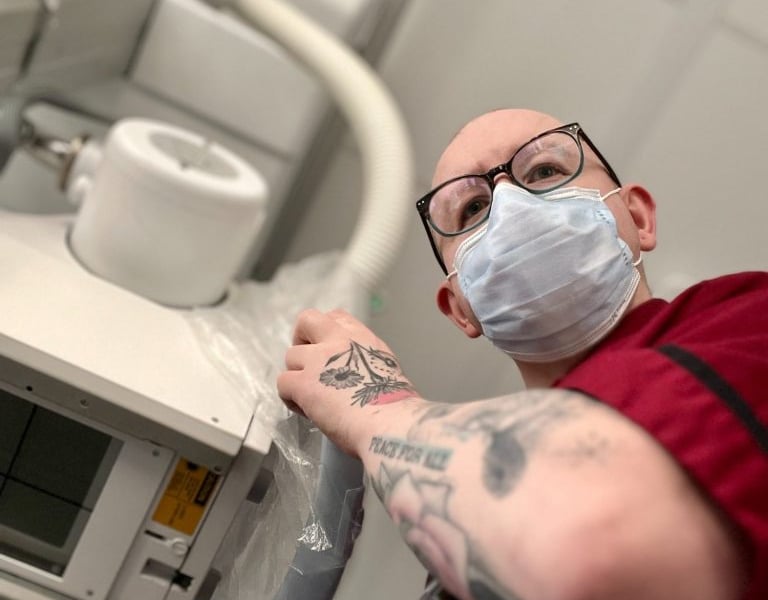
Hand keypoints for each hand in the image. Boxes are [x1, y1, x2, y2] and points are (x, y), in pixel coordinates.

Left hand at [277, 308, 417, 454]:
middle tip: (307, 363)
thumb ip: (364, 361)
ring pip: (290, 356)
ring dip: (297, 374)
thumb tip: (352, 374)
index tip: (327, 350)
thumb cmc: (395, 407)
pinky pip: (283, 383)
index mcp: (362, 338)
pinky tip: (307, 411)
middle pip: (307, 320)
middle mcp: (338, 341)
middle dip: (301, 338)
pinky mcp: (303, 384)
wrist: (390, 423)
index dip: (325, 332)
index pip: (335, 317)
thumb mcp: (386, 369)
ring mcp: (318, 361)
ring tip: (310, 397)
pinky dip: (290, 398)